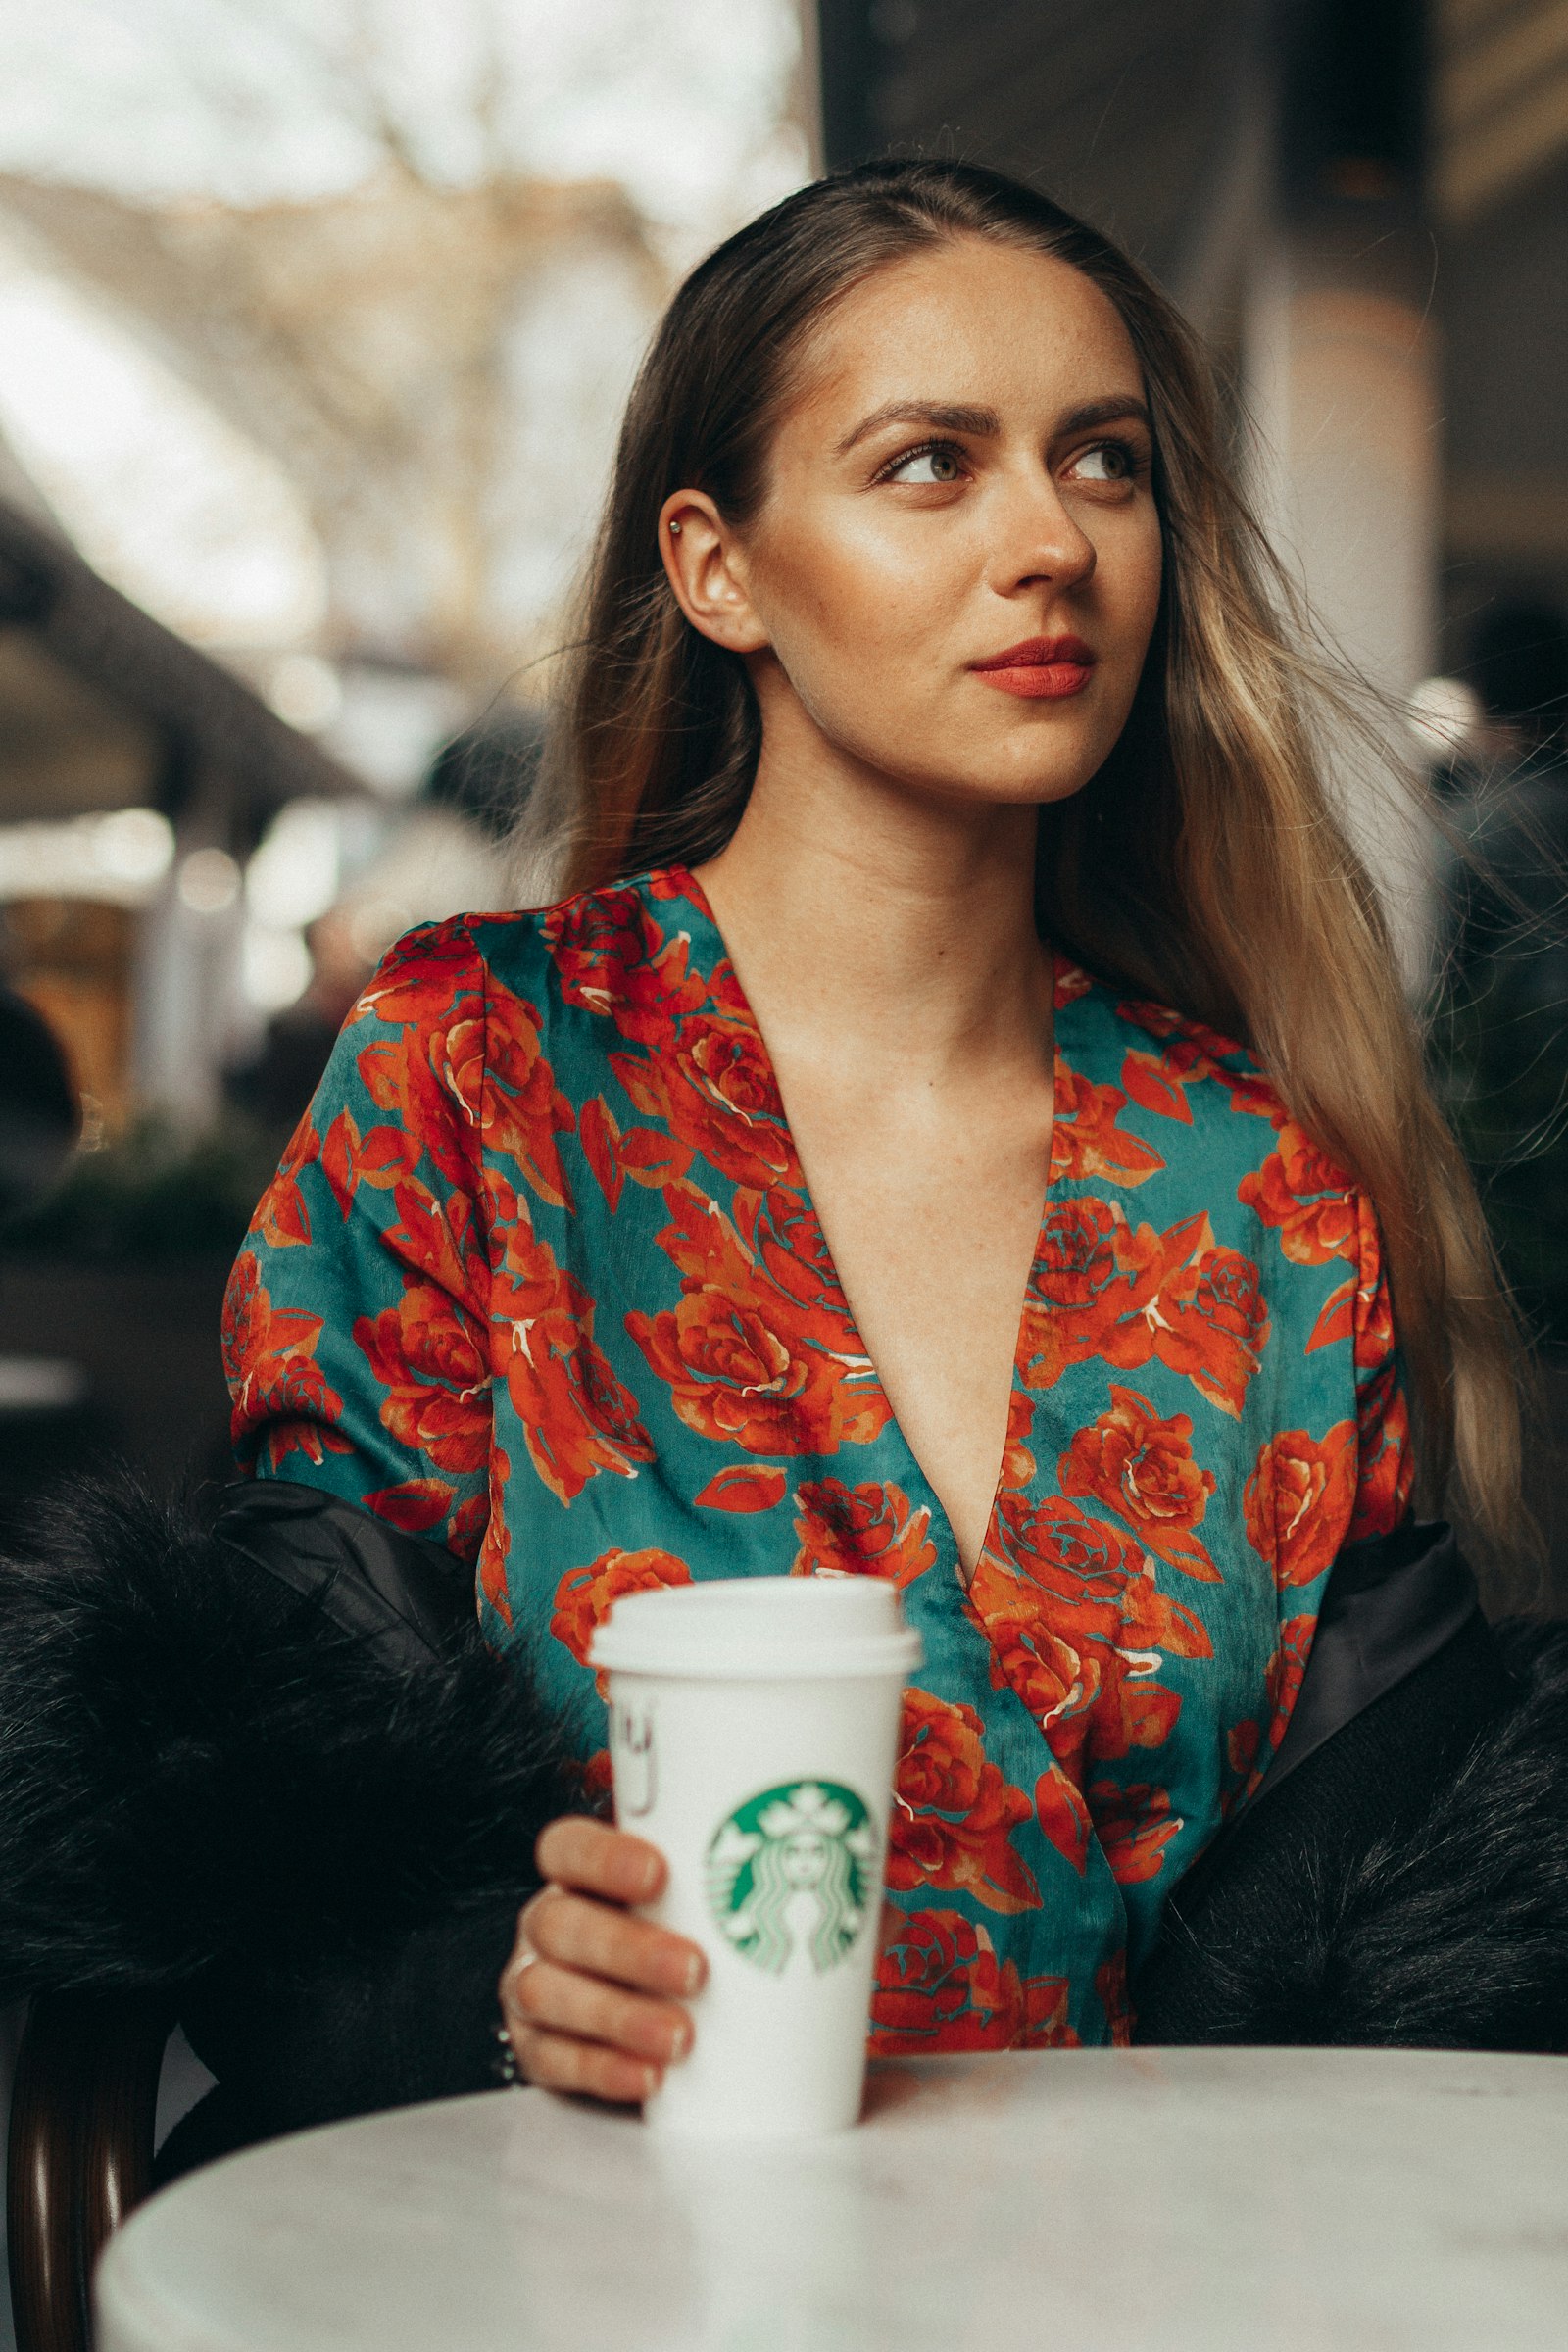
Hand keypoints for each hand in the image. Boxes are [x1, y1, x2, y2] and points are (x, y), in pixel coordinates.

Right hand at [499, 1815, 707, 2104]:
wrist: (662, 2029)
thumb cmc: (687, 1940)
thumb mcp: (696, 1898)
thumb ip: (718, 1872)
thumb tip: (793, 1840)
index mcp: (580, 1876)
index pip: (568, 1848)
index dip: (604, 1858)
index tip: (659, 1874)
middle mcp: (549, 1926)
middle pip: (561, 1925)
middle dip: (628, 1949)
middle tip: (693, 1971)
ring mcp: (536, 1987)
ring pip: (547, 1993)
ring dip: (617, 2016)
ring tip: (678, 2037)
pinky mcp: (538, 2050)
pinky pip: (553, 2060)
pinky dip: (603, 2070)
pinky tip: (648, 2075)